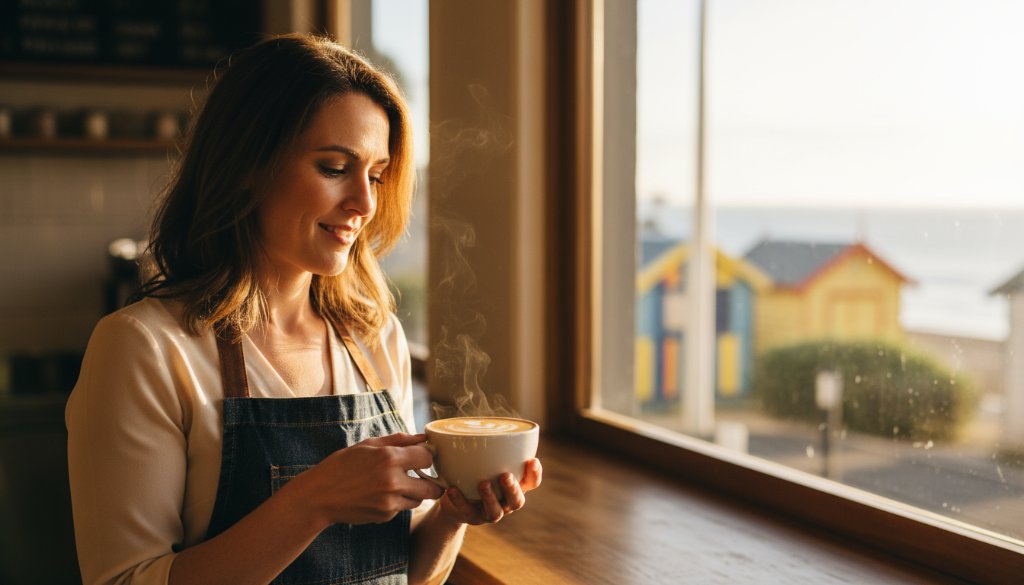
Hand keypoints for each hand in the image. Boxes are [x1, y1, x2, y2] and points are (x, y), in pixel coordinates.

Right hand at [283, 433, 444, 526]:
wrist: (319, 496)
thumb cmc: (341, 466)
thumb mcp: (367, 445)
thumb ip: (398, 440)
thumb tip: (423, 438)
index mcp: (389, 458)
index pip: (427, 458)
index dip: (426, 457)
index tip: (421, 458)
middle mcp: (393, 482)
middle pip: (432, 487)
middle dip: (431, 482)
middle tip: (423, 477)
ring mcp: (389, 502)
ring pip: (418, 500)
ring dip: (414, 492)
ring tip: (396, 484)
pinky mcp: (385, 516)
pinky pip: (401, 508)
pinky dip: (396, 502)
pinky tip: (379, 495)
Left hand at [438, 458, 542, 524]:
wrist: (455, 501)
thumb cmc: (475, 474)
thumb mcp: (486, 461)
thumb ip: (489, 448)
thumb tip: (480, 422)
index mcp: (514, 486)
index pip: (531, 482)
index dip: (535, 473)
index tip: (532, 460)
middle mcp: (505, 501)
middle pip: (517, 501)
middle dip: (513, 489)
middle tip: (505, 476)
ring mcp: (488, 512)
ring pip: (495, 512)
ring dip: (490, 498)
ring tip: (483, 483)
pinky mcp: (470, 517)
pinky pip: (466, 511)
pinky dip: (459, 500)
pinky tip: (452, 488)